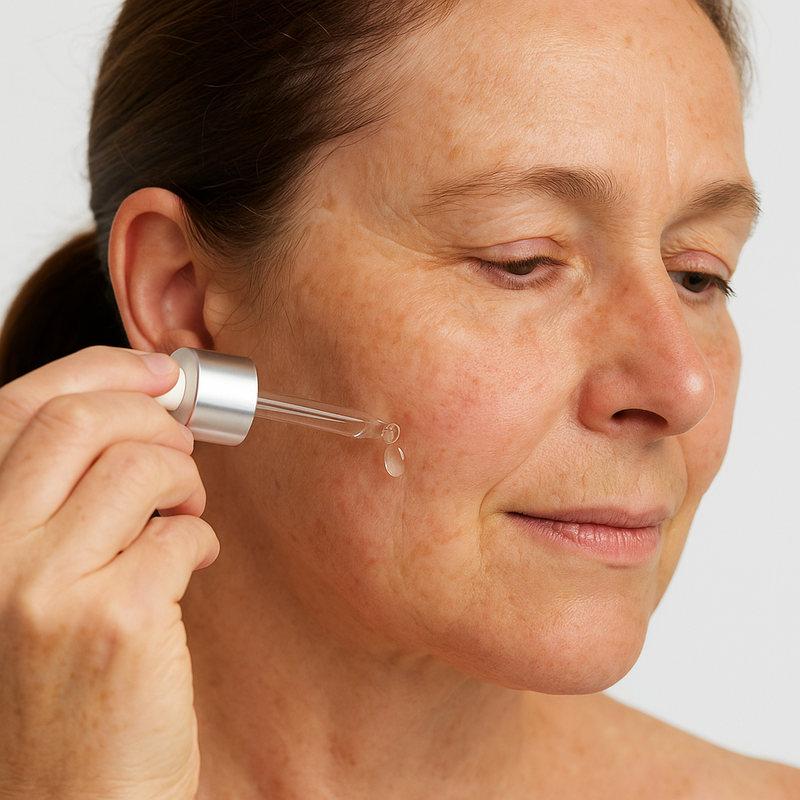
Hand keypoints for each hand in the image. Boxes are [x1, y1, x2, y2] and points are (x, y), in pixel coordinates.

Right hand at [0, 347, 218, 799]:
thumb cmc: (57, 692)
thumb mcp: (29, 584)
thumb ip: (61, 507)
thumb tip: (133, 421)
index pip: (21, 408)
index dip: (100, 371)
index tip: (157, 371)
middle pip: (82, 420)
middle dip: (152, 417)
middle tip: (181, 450)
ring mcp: (45, 587)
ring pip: (141, 468)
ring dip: (184, 482)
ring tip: (184, 516)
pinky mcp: (114, 620)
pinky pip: (181, 534)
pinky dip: (200, 538)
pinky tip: (190, 566)